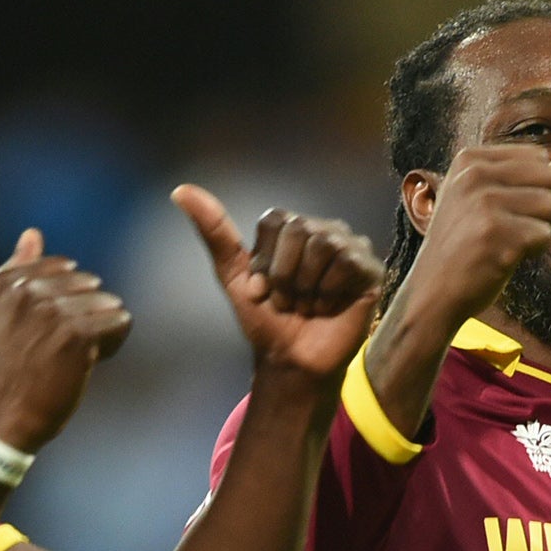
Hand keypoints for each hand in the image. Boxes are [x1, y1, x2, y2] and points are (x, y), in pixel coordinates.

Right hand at [0, 229, 133, 452]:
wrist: (3, 419)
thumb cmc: (3, 371)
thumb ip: (16, 271)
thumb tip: (32, 233)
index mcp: (5, 282)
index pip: (64, 269)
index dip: (65, 300)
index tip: (48, 331)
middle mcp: (26, 290)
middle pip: (88, 285)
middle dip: (85, 314)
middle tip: (62, 350)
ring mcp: (52, 310)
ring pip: (107, 303)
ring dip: (100, 332)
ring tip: (74, 358)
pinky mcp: (77, 334)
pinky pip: (120, 322)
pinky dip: (113, 344)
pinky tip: (91, 363)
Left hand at [173, 185, 381, 378]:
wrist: (292, 360)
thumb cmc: (266, 320)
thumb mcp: (234, 276)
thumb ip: (214, 232)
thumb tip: (180, 190)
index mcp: (291, 228)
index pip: (274, 220)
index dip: (264, 261)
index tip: (262, 290)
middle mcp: (322, 230)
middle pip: (299, 230)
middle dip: (284, 276)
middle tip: (287, 302)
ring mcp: (349, 246)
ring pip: (323, 245)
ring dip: (305, 287)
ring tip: (307, 305)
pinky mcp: (370, 268)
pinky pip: (346, 263)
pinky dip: (329, 292)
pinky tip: (329, 307)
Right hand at [400, 145, 550, 330]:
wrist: (431, 294)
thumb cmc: (462, 248)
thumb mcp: (486, 203)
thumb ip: (528, 181)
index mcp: (469, 160)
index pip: (536, 156)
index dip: (530, 187)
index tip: (497, 211)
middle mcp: (474, 176)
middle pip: (549, 176)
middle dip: (539, 206)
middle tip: (503, 229)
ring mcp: (485, 204)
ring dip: (536, 230)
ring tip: (502, 244)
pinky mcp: (498, 234)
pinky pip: (545, 235)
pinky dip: (531, 252)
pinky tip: (501, 259)